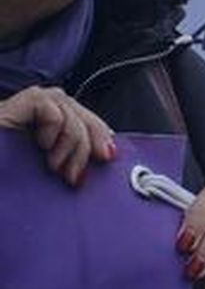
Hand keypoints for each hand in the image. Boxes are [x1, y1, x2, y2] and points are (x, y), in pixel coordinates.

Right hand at [0, 86, 114, 185]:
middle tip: (79, 171)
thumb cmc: (11, 183)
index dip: (98, 132)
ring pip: (66, 107)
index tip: (108, 156)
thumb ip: (72, 159)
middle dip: (89, 140)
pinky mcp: (12, 106)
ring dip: (72, 141)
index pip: (80, 116)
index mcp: (42, 127)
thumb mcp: (49, 171)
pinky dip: (54, 126)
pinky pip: (47, 104)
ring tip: (55, 167)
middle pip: (77, 109)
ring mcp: (21, 108)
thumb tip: (109, 151)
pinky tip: (42, 146)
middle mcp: (33, 113)